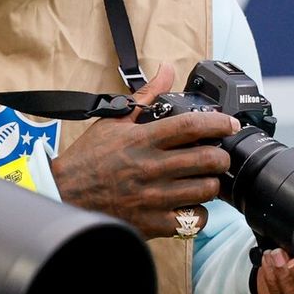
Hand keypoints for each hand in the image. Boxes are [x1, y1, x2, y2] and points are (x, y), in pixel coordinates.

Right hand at [49, 62, 240, 238]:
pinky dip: (199, 213)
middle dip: (221, 157)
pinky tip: (190, 205)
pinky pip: (194, 220)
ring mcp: (153, 197)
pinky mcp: (152, 223)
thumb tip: (166, 70)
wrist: (64, 196)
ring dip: (211, 183)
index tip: (229, 124)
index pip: (191, 126)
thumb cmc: (88, 160)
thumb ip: (145, 96)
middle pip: (207, 159)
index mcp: (142, 140)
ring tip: (204, 180)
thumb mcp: (113, 121)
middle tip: (219, 156)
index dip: (218, 123)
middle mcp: (150, 167)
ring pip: (206, 190)